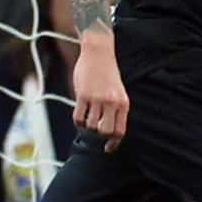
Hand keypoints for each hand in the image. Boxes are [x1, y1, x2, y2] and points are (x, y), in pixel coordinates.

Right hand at [71, 33, 129, 148]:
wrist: (99, 53)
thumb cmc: (108, 73)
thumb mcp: (118, 92)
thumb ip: (116, 108)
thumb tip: (108, 130)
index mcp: (123, 103)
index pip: (120, 130)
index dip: (113, 143)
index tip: (108, 148)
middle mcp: (112, 103)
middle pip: (105, 131)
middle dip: (99, 134)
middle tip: (95, 129)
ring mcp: (97, 99)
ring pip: (90, 125)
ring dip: (87, 125)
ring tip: (87, 115)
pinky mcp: (83, 95)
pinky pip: (78, 117)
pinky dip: (78, 120)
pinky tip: (79, 113)